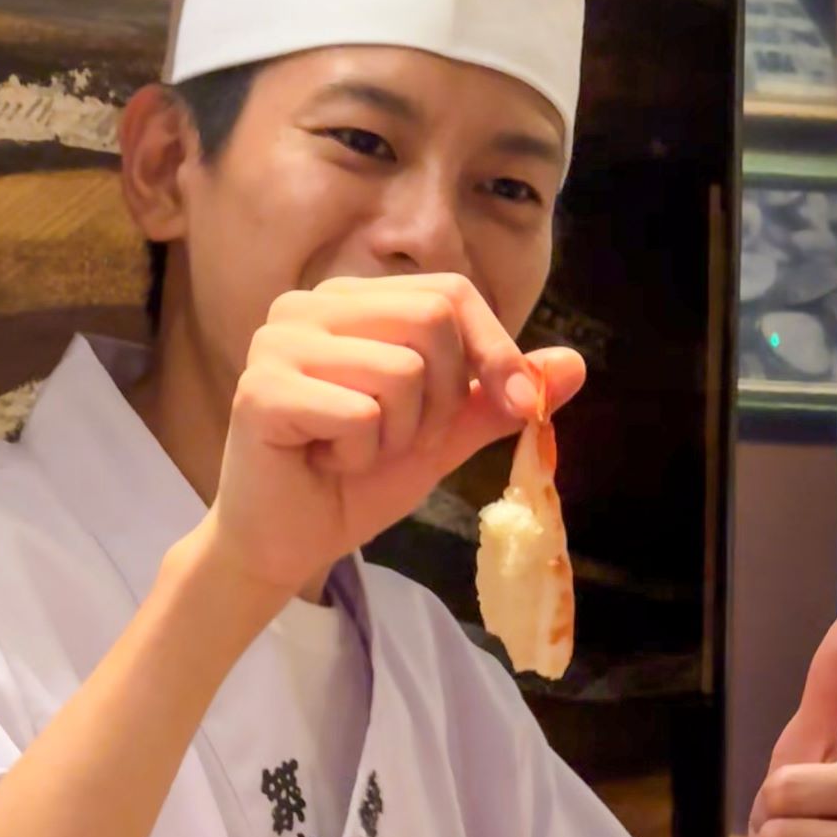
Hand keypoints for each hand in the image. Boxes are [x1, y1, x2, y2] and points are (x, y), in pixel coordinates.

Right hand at [206, 274, 584, 611]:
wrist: (284, 544)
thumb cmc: (354, 482)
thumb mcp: (442, 436)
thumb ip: (497, 397)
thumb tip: (574, 363)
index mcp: (351, 301)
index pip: (449, 292)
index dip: (496, 349)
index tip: (520, 408)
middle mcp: (308, 305)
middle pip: (431, 318)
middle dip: (443, 398)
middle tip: (401, 439)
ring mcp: (279, 342)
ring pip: (401, 370)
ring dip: (399, 434)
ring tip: (356, 452)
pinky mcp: (261, 389)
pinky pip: (359, 413)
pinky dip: (360, 455)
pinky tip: (325, 462)